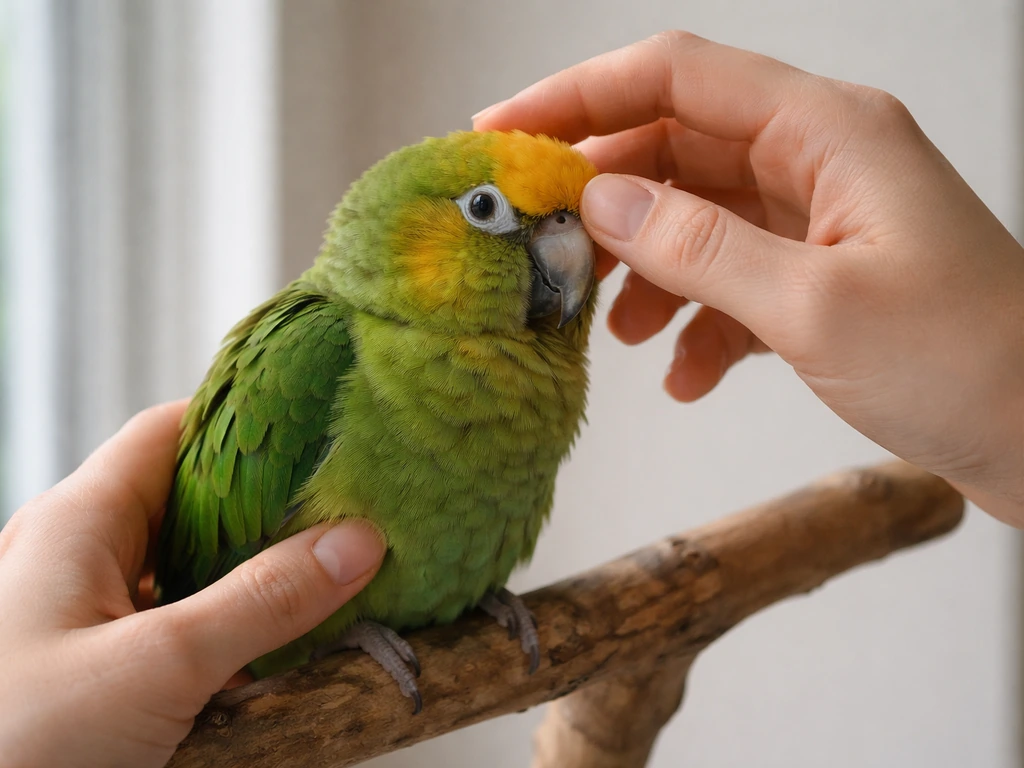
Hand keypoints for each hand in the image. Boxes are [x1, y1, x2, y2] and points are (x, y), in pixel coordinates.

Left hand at [0, 401, 384, 767]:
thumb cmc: (18, 742)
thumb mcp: (154, 665)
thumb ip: (261, 601)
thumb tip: (359, 542)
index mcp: (78, 521)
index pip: (173, 432)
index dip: (246, 420)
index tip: (323, 431)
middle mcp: (79, 557)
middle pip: (191, 503)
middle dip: (270, 510)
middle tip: (349, 515)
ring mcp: (86, 618)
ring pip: (189, 572)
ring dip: (254, 580)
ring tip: (332, 580)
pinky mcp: (98, 671)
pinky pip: (178, 630)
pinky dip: (229, 634)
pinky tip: (277, 655)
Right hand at [476, 31, 1023, 524]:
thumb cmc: (967, 361)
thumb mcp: (816, 305)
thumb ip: (699, 247)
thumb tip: (598, 205)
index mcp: (827, 131)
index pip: (676, 75)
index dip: (579, 96)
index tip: (504, 134)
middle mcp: (818, 160)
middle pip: (675, 147)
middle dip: (603, 200)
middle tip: (540, 250)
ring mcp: (819, 220)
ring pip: (695, 218)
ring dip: (644, 270)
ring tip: (611, 331)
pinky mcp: (819, 278)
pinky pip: (730, 279)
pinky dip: (696, 323)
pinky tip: (686, 377)